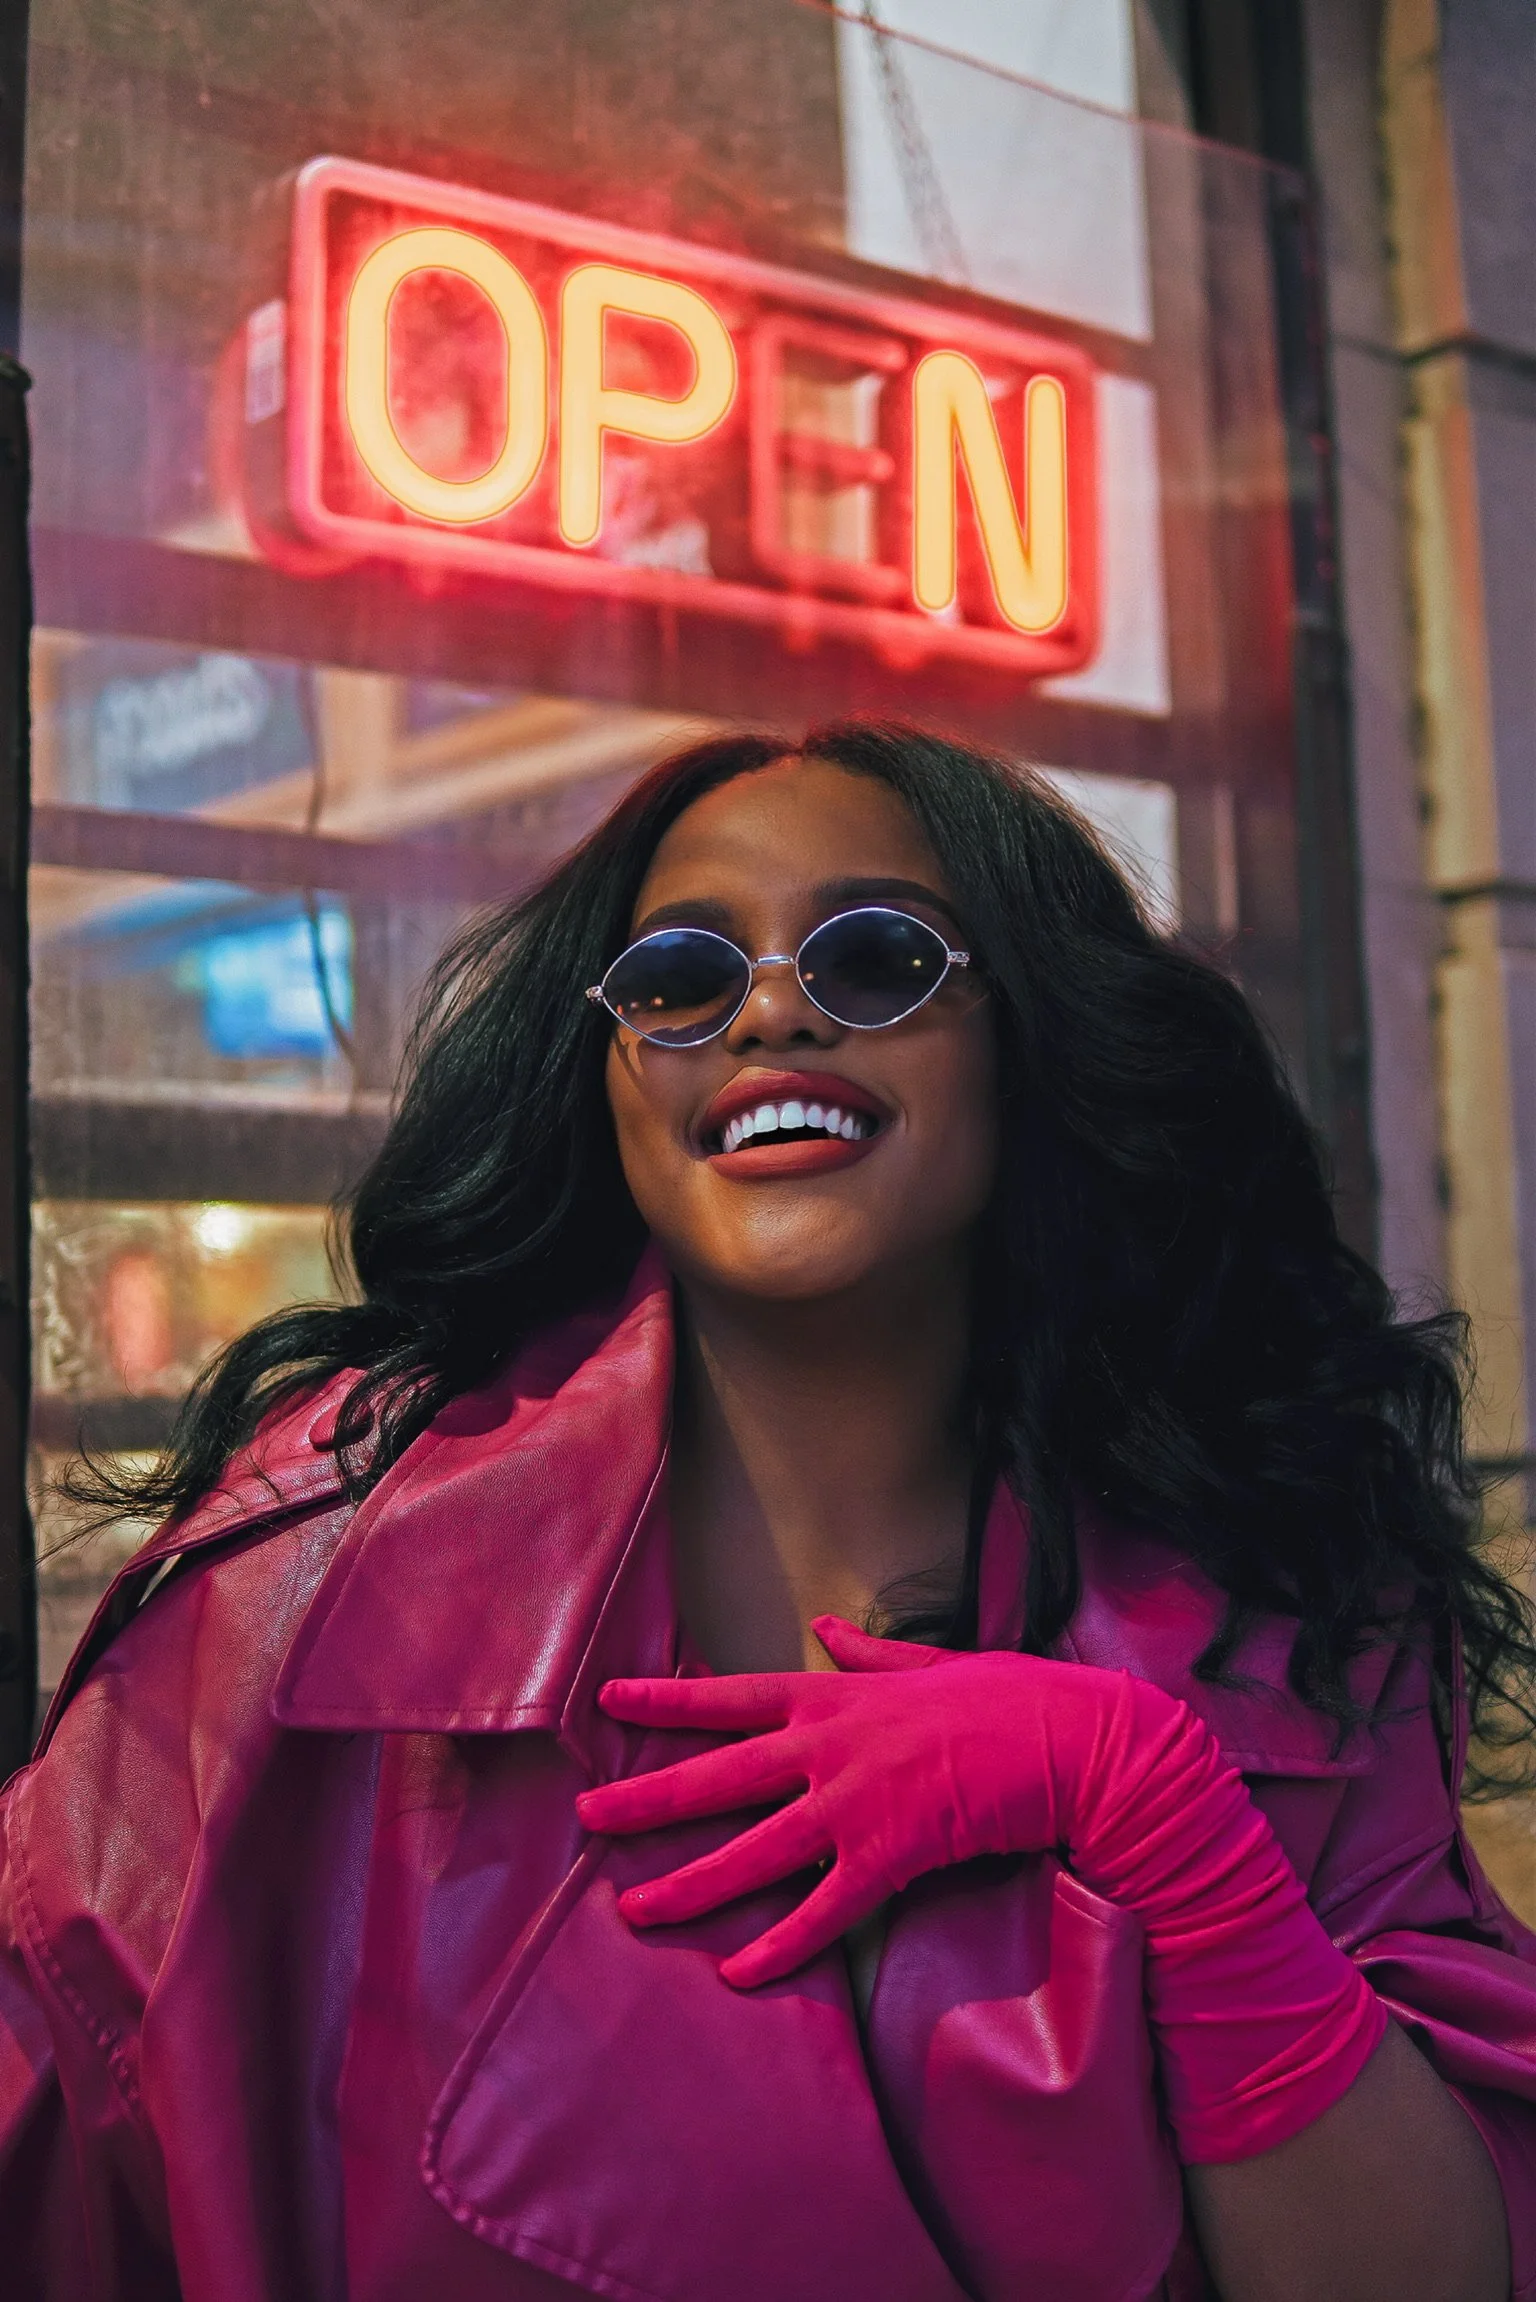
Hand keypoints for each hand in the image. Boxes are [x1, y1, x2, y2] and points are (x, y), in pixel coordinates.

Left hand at [580, 1617, 1015, 1987]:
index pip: (733, 1695)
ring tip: (634, 1909)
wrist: (1072, 1743)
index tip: (609, 1700)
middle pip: (719, 1778)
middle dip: (647, 1799)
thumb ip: (868, 1653)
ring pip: (754, 1853)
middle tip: (586, 1819)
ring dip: (690, 1884)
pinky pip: (823, 1911)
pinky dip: (781, 1946)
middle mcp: (831, 1748)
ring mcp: (856, 1804)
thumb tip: (826, 1627)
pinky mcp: (892, 1858)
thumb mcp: (931, 1660)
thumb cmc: (1009, 1698)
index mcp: (837, 1697)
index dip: (667, 1701)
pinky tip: (739, 1972)